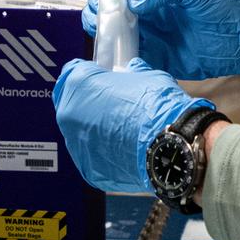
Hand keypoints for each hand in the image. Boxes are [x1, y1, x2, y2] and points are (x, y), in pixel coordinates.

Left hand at [53, 57, 210, 193]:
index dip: (91, 75)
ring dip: (96, 130)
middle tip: (115, 106)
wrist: (171, 145)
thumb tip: (133, 70)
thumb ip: (132, 73)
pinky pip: (94, 156)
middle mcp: (68, 115)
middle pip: (73, 105)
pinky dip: (106, 153)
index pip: (73, 73)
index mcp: (78, 85)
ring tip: (124, 131)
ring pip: (81, 133)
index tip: (103, 80)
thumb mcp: (147, 76)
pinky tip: (125, 149)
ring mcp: (76, 146)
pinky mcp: (89, 170)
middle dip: (90, 104)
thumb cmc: (156, 105)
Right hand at [82, 0, 239, 82]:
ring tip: (104, 41)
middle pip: (109, 13)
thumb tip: (134, 1)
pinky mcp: (156, 60)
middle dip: (97, 16)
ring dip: (104, 39)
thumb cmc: (223, 8)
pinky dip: (118, 61)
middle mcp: (146, 14)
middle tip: (100, 22)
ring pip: (115, 37)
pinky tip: (112, 62)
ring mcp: (149, 37)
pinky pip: (130, 60)